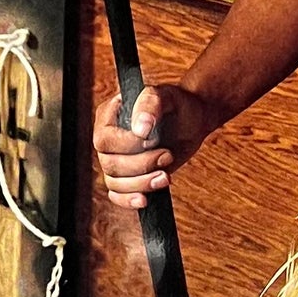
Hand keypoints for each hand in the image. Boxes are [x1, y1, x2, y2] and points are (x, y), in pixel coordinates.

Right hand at [93, 85, 218, 208]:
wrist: (192, 121)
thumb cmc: (177, 104)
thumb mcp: (166, 95)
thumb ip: (150, 104)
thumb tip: (140, 129)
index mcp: (109, 116)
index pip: (105, 139)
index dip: (128, 145)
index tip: (153, 139)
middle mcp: (108, 139)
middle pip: (110, 164)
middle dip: (140, 165)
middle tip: (167, 156)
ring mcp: (117, 159)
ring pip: (114, 183)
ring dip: (140, 184)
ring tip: (166, 177)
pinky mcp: (128, 176)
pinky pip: (117, 195)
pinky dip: (128, 200)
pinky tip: (145, 200)